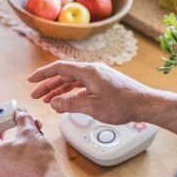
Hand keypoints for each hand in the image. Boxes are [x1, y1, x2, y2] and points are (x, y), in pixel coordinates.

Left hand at [0, 110, 69, 176]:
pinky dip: (16, 149)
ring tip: (26, 128)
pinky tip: (32, 141)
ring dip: (11, 139)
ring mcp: (4, 175)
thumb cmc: (37, 161)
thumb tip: (20, 112)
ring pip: (2, 153)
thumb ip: (23, 119)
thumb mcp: (30, 133)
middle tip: (2, 123)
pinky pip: (10, 160)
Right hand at [28, 61, 176, 135]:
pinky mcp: (105, 83)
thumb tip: (54, 103)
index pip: (59, 68)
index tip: (31, 81)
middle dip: (48, 85)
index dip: (43, 75)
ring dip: (60, 90)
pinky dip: (72, 92)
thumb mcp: (92, 107)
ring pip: (73, 81)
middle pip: (64, 75)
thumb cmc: (122, 104)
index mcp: (87, 71)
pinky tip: (68, 101)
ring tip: (48, 100)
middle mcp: (92, 70)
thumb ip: (70, 104)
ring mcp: (99, 76)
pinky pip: (82, 85)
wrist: (145, 104)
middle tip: (36, 95)